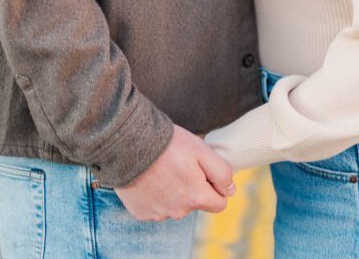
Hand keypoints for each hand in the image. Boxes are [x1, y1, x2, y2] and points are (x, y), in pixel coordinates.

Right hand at [114, 124, 235, 221]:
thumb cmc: (167, 144)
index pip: (219, 203)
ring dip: (174, 190)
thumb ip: (221, 172)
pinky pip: (156, 206)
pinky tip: (150, 176)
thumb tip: (231, 190)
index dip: (215, 184)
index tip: (203, 168)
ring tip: (163, 167)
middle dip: (194, 186)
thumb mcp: (201, 149)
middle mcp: (178, 211)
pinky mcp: (141, 212)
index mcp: (196, 198)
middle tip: (181, 163)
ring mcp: (158, 214)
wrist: (128, 144)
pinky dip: (156, 193)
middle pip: (196, 202)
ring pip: (176, 204)